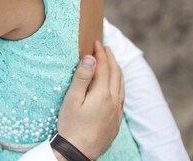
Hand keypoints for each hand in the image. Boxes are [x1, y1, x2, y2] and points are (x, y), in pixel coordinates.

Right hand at [55, 41, 124, 159]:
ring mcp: (117, 111)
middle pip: (115, 73)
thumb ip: (82, 77)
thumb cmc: (71, 125)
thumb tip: (91, 57)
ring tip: (112, 61)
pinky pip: (122, 96)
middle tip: (104, 47)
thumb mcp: (72, 99)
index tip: (96, 42)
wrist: (78, 151)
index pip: (104, 67)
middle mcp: (114, 101)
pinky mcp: (116, 120)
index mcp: (102, 94)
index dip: (100, 53)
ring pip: (121, 85)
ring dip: (117, 69)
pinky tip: (115, 84)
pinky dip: (119, 83)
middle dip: (110, 58)